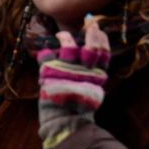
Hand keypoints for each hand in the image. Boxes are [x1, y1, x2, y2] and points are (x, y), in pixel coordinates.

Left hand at [37, 19, 109, 148]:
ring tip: (61, 34)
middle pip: (91, 46)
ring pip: (69, 47)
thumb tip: (93, 65)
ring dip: (66, 37)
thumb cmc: (78, 111)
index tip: (99, 30)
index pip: (103, 53)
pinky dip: (45, 52)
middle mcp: (84, 71)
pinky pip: (46, 56)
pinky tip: (44, 51)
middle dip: (92, 33)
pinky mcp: (49, 74)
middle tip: (90, 24)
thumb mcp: (91, 93)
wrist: (64, 123)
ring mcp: (66, 71)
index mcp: (96, 76)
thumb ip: (92, 78)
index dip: (102, 40)